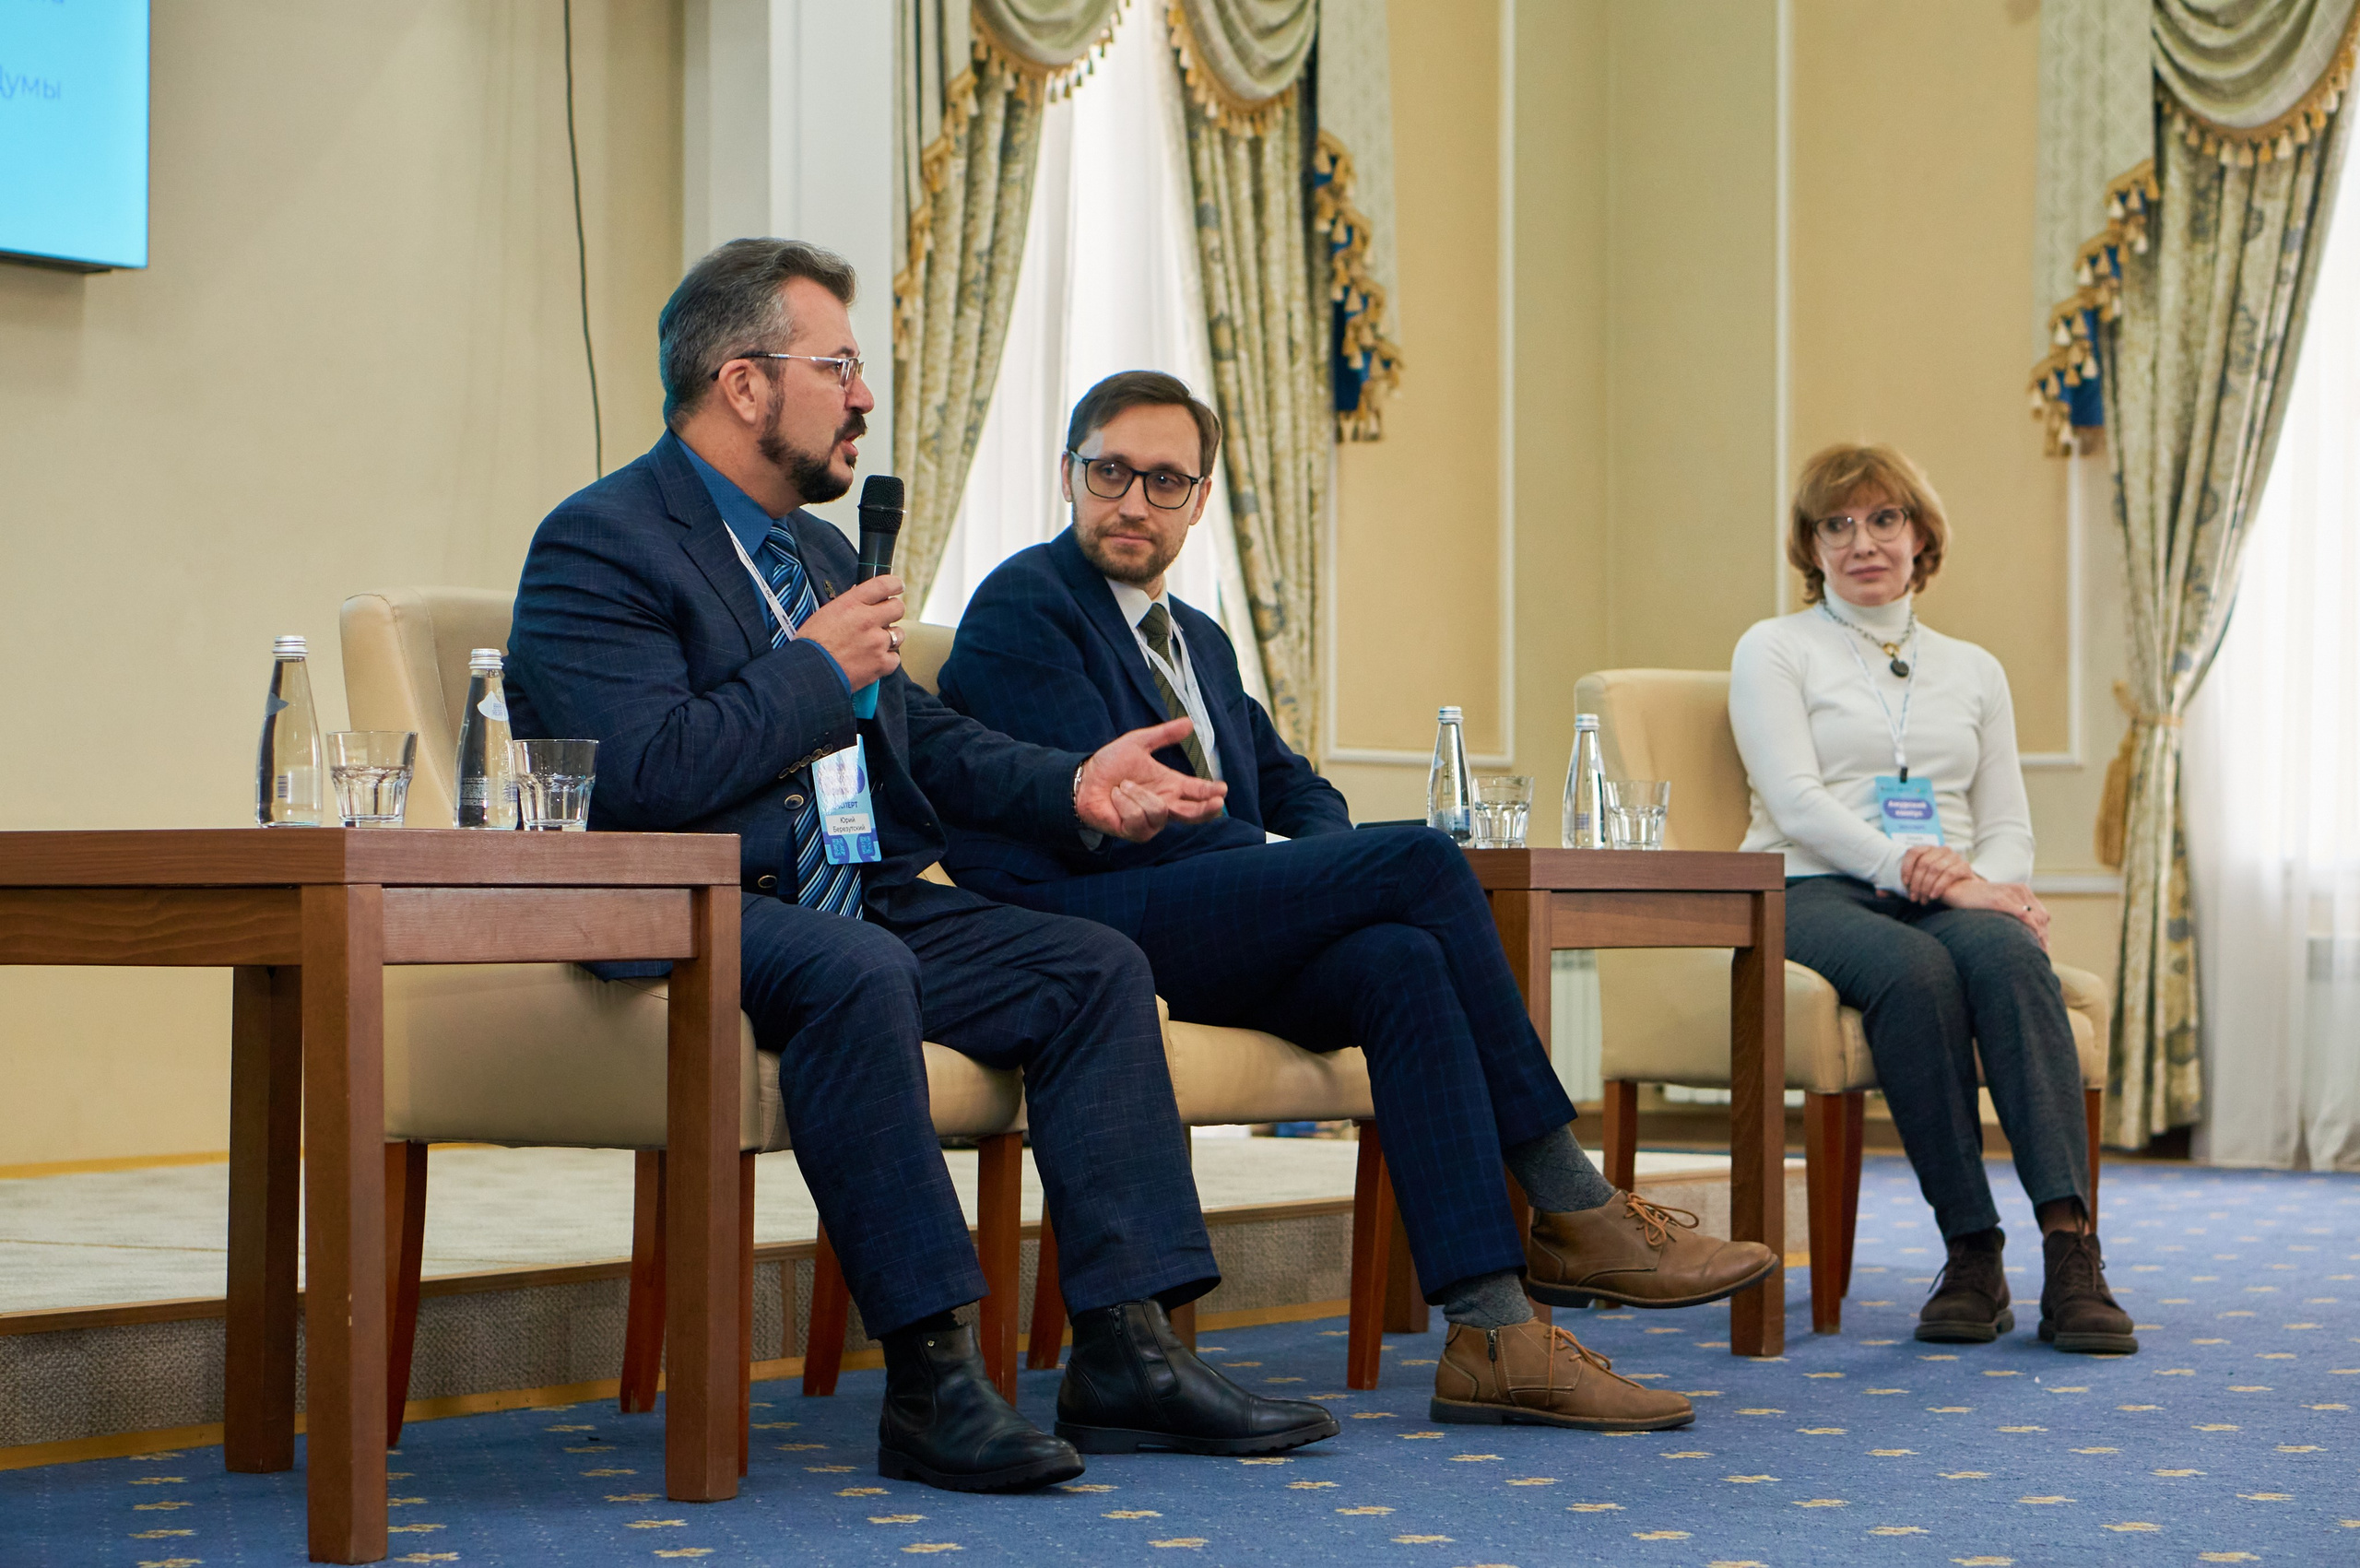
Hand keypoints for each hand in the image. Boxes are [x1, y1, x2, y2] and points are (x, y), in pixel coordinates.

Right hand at [798, 574, 903, 689]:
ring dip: (890, 638)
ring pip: (898, 634)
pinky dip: (886, 660)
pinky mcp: (881, 663)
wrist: (809, 672)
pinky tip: (873, 661)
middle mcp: (867, 619)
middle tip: (884, 619)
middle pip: (898, 608)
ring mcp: (877, 642)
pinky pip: (894, 658)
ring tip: (873, 644)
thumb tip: (862, 597)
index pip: (883, 585)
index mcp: (852, 604)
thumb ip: (849, 605)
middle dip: (893, 612)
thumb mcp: (826, 614)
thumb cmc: (812, 643)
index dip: (894, 584)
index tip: (897, 587)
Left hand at [1076, 718, 1228, 841]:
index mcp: (1170, 785)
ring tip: (1123, 786)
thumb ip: (1164, 734)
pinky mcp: (1135, 832)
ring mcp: (1151, 822)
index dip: (1211, 791)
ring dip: (1140, 794)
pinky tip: (1116, 798)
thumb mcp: (1138, 742)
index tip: (1223, 788)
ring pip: (1160, 812)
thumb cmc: (1110, 764)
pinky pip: (1139, 818)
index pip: (1197, 791)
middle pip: (1193, 814)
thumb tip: (1190, 722)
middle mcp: (1165, 805)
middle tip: (1215, 802)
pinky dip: (1125, 803)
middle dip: (1206, 809)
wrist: (1084, 779)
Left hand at [1899, 843, 1974, 902]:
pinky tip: (1934, 896)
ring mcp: (1954, 856)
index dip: (1906, 867)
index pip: (1913, 852)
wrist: (1964, 892)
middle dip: (1916, 883)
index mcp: (1928, 849)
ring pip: (1935, 868)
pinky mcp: (1964, 866)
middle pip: (1923, 862)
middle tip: (1913, 898)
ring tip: (1922, 900)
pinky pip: (1950, 874)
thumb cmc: (1935, 887)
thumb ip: (1897, 888)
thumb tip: (1879, 893)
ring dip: (1926, 886)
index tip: (1904, 884)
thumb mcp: (1916, 885)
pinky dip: (1939, 886)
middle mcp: (1941, 849)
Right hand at [1939, 875, 2050, 950]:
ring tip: (2038, 952)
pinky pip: (2024, 915)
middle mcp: (2020, 890)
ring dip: (2040, 936)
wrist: (1957, 889)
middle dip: (2044, 937)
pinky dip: (2031, 929)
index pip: (2041, 914)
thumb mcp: (1998, 902)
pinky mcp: (2000, 900)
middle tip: (2042, 953)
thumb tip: (2024, 931)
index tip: (2043, 947)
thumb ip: (2012, 911)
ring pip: (2036, 917)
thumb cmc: (1975, 900)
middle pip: (2041, 917)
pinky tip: (2030, 941)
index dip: (2045, 932)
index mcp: (2021, 890)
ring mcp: (2011, 894)